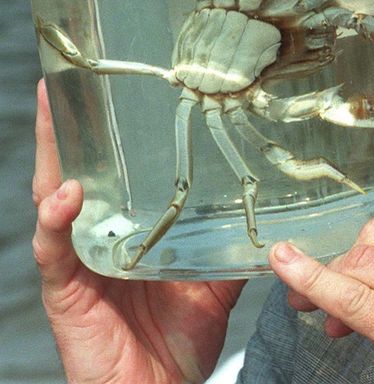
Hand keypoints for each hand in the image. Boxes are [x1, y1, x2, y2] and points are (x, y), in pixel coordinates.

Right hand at [32, 80, 245, 383]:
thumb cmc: (176, 343)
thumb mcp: (211, 287)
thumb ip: (225, 250)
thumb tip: (265, 219)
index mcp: (127, 234)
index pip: (113, 176)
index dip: (107, 138)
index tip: (111, 92)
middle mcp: (98, 240)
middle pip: (78, 175)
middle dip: (69, 131)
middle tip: (65, 84)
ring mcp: (79, 263)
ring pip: (56, 201)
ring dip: (54, 158)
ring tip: (56, 114)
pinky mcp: (68, 292)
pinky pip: (57, 251)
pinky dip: (58, 222)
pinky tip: (66, 196)